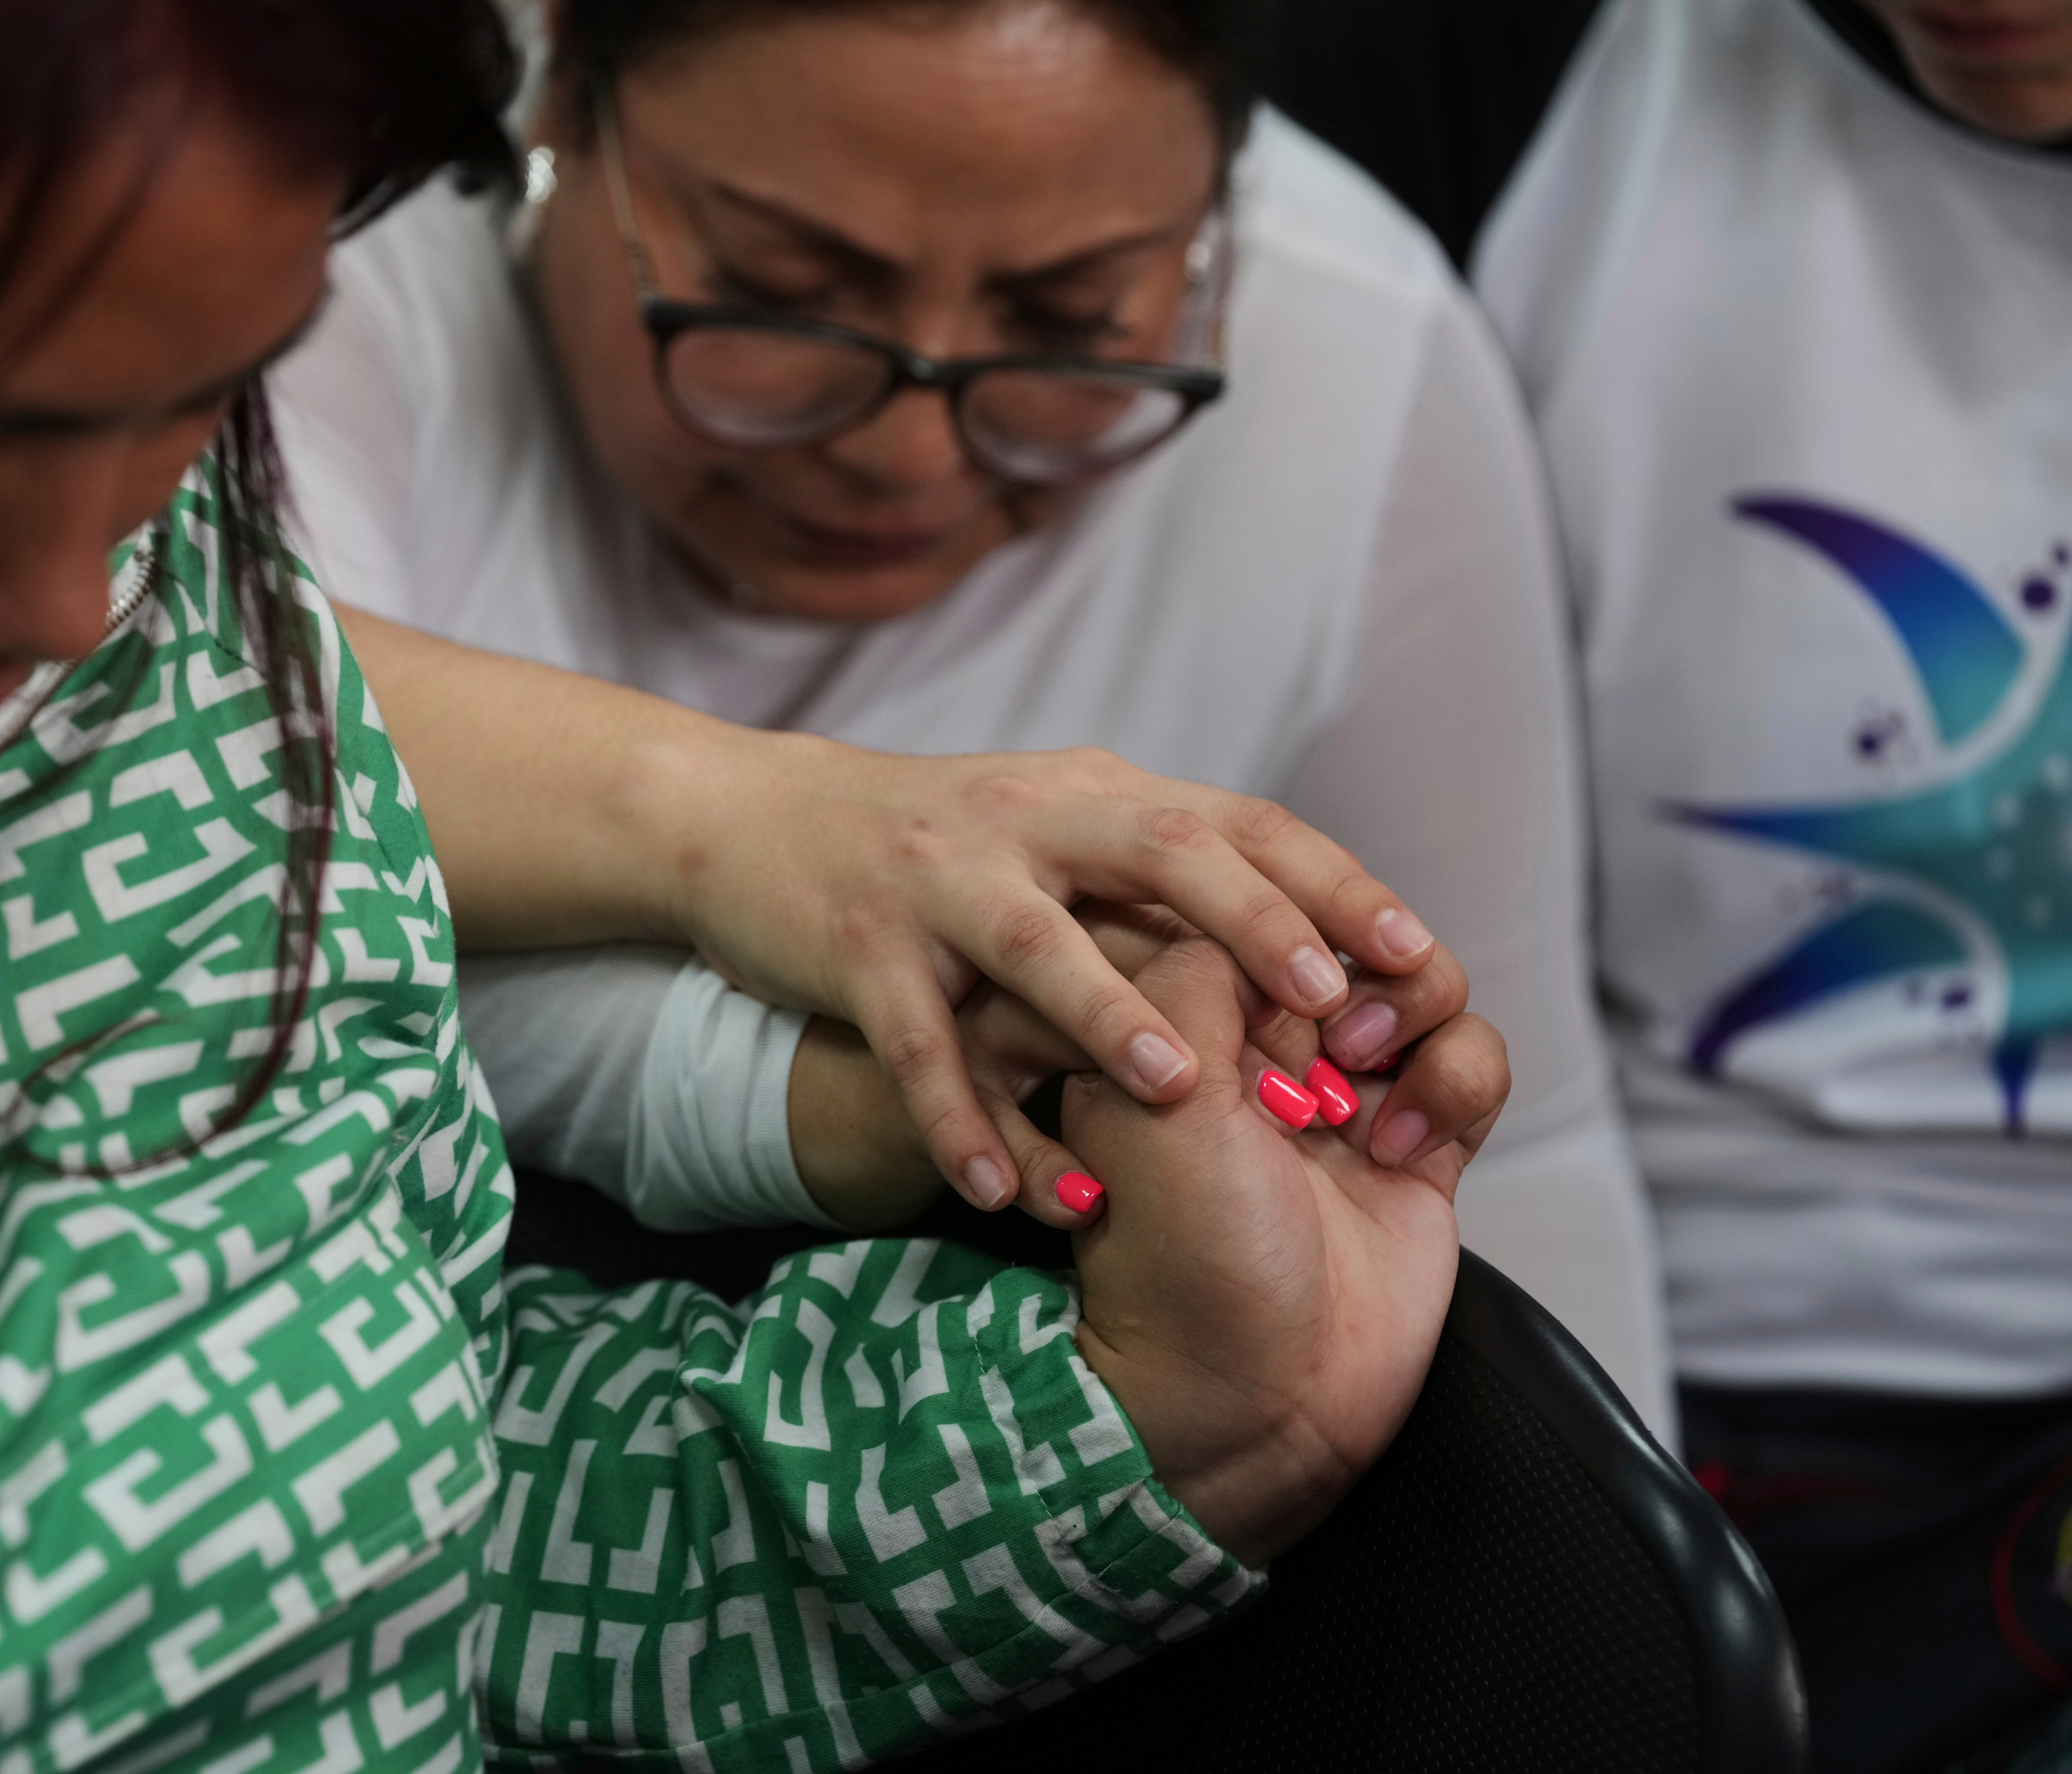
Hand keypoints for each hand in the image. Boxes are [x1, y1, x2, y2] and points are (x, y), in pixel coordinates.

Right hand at [337, 609, 1450, 1216]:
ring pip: (1035, 946)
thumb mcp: (1051, 826)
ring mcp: (936, 881)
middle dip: (1253, 927)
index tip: (1415, 955)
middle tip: (1332, 1005)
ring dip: (1110, 1018)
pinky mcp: (858, 947)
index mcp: (1089, 796)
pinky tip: (1006, 1194)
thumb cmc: (930, 841)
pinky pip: (919, 1043)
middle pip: (1160, 856)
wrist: (749, 820)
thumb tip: (1300, 932)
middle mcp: (1024, 820)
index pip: (1236, 824)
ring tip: (1182, 1091)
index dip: (1331, 886)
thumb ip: (1155, 870)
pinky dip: (962, 1120)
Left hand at [1063, 935, 1502, 1565]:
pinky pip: (1470, 1064)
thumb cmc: (1185, 1256)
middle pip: (1348, 935)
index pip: (1251, 912)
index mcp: (1179, 1027)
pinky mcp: (1420, 1145)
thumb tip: (1248, 918)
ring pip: (1425, 989)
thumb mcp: (1157, 1099)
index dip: (1288, 922)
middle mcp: (1262, 1053)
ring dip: (1420, 1018)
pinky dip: (1456, 1087)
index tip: (1301, 972)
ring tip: (1372, 1086)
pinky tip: (1407, 1147)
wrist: (1252, 1401)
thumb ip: (1194, 982)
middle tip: (1345, 1034)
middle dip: (1364, 964)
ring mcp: (1345, 1096)